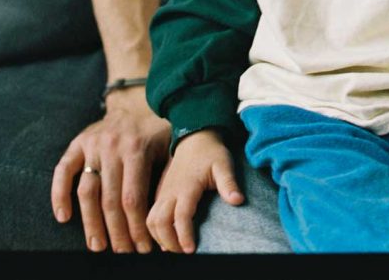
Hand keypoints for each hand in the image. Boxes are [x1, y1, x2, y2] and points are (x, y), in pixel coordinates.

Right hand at [51, 87, 170, 252]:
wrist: (136, 101)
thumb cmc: (156, 130)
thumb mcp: (170, 145)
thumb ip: (168, 174)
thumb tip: (169, 215)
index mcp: (137, 148)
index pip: (133, 198)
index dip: (137, 227)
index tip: (143, 246)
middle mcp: (112, 146)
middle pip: (110, 200)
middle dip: (117, 232)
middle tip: (122, 252)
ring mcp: (92, 144)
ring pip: (87, 192)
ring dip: (91, 224)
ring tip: (97, 246)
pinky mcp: (77, 143)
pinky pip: (63, 171)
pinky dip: (59, 194)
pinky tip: (63, 217)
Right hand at [146, 128, 244, 253]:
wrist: (195, 136)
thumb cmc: (211, 152)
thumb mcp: (223, 163)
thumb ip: (229, 183)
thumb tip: (238, 200)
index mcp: (186, 185)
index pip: (180, 215)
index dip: (184, 235)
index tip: (191, 249)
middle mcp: (170, 191)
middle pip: (160, 222)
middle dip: (169, 241)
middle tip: (184, 252)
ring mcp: (163, 192)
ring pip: (151, 220)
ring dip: (159, 237)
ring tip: (175, 247)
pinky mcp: (160, 192)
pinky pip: (150, 215)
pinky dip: (155, 230)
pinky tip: (166, 238)